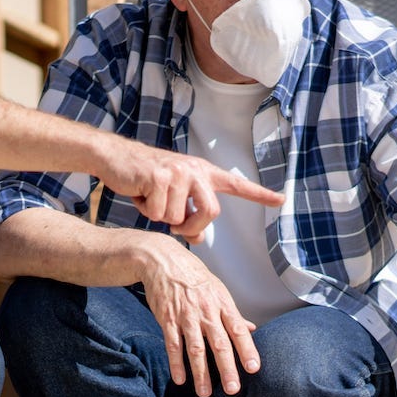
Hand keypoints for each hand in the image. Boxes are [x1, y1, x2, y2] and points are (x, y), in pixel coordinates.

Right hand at [97, 135, 281, 240]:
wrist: (116, 157)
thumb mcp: (171, 198)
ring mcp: (179, 172)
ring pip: (179, 218)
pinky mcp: (159, 177)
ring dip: (162, 217)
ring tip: (151, 199)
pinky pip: (159, 213)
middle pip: (211, 212)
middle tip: (175, 226)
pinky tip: (140, 194)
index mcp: (203, 173)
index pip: (237, 185)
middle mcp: (195, 170)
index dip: (260, 195)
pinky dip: (146, 211)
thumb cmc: (144, 180)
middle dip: (192, 227)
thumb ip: (188, 217)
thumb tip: (198, 239)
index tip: (281, 200)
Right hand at [140, 237, 257, 396]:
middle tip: (232, 389)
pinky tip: (180, 379)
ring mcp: (186, 316)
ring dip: (200, 372)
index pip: (238, 330)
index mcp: (222, 304)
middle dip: (227, 368)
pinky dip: (176, 363)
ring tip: (204, 393)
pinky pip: (172, 345)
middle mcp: (206, 312)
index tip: (254, 368)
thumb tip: (252, 329)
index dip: (247, 350)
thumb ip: (233, 314)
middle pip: (219, 343)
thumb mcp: (218, 291)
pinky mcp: (167, 319)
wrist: (163, 262)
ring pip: (195, 349)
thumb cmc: (194, 278)